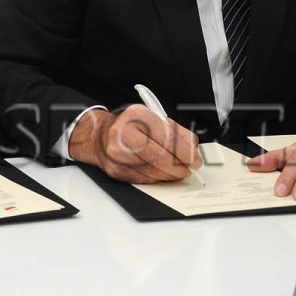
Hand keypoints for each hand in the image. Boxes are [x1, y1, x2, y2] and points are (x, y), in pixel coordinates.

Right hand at [67, 105, 200, 183]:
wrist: (100, 136)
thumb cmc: (130, 126)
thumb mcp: (153, 118)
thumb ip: (176, 132)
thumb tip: (194, 151)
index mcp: (135, 115)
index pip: (167, 136)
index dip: (185, 151)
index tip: (195, 158)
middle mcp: (122, 134)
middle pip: (161, 157)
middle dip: (180, 165)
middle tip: (190, 167)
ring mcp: (117, 155)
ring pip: (154, 171)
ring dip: (172, 174)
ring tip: (178, 170)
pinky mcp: (116, 171)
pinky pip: (146, 179)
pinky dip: (158, 177)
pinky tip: (162, 172)